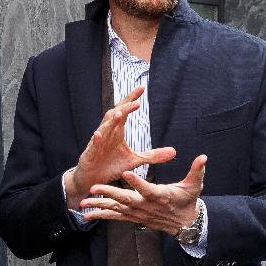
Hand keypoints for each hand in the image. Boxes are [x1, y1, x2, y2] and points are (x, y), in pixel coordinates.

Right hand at [64, 86, 175, 205]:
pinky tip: (99, 134)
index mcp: (117, 131)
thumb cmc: (112, 165)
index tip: (142, 87)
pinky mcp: (90, 154)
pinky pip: (93, 145)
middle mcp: (107, 133)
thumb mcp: (135, 160)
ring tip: (119, 114)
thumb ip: (153, 155)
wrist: (94, 179)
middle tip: (136, 101)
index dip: (132, 99)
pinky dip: (96, 139)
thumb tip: (174, 151)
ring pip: (104, 127)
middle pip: (115, 114)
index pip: (125, 110)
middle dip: (124, 107)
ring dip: (111, 121)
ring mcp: (98, 142)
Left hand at [81, 154, 207, 234]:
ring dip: (99, 206)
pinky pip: (115, 217)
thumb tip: (204, 157)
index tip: (126, 172)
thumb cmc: (188, 201)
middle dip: (108, 194)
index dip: (137, 181)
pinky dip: (101, 215)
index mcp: (159, 196)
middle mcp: (145, 206)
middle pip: (125, 200)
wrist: (184, 223)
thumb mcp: (195, 186)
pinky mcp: (133, 217)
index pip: (147, 188)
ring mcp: (138, 213)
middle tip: (94, 188)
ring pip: (116, 210)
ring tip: (83, 204)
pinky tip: (87, 215)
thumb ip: (197, 171)